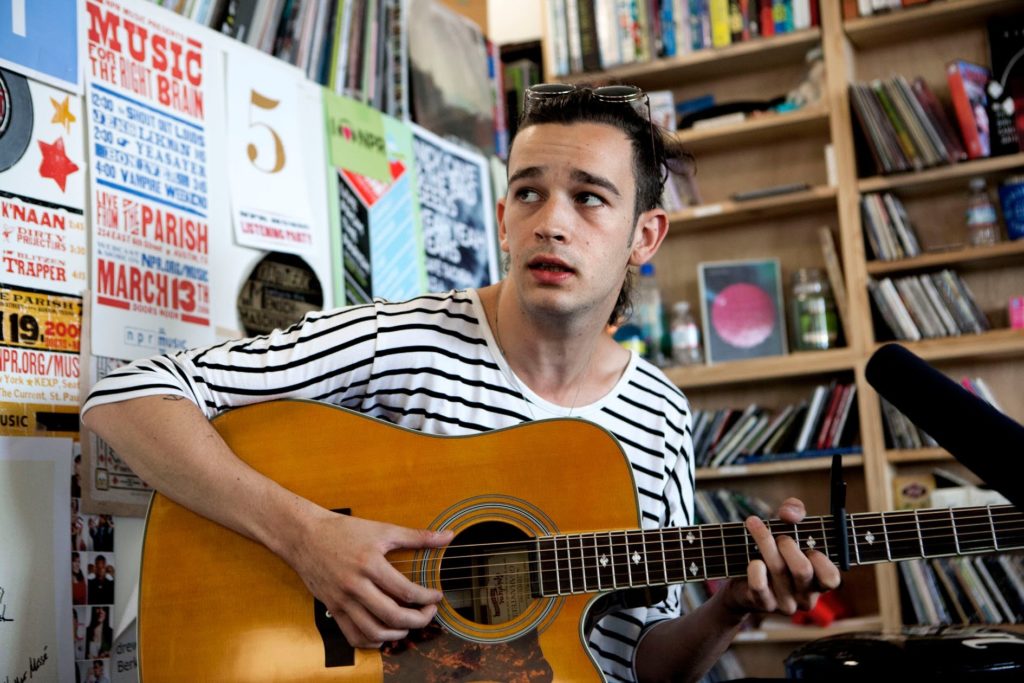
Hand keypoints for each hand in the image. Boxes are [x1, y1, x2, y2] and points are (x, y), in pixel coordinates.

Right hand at [289, 510, 452, 648]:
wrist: (304, 536)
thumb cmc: (344, 531)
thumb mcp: (382, 530)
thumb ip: (417, 536)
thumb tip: (448, 536)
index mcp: (370, 564)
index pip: (406, 591)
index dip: (427, 598)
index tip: (437, 597)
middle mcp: (355, 585)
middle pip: (393, 616)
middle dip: (418, 619)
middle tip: (428, 613)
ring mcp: (342, 600)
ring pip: (373, 632)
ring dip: (397, 634)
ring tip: (408, 624)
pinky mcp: (332, 608)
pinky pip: (353, 636)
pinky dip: (371, 642)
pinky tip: (384, 633)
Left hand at [722, 497, 840, 616]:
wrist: (743, 575)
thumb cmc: (775, 548)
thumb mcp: (788, 526)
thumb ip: (795, 511)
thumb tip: (790, 514)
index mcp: (819, 582)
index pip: (831, 578)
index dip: (820, 559)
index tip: (808, 545)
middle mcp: (806, 596)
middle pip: (802, 570)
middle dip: (787, 545)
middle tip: (779, 536)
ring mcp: (786, 604)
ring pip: (778, 571)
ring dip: (765, 543)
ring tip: (755, 526)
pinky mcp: (763, 604)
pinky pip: (759, 586)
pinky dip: (755, 568)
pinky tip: (753, 561)